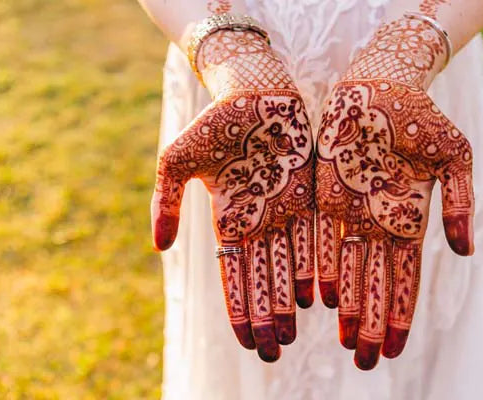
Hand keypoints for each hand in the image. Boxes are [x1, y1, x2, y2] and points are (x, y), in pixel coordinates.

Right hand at [151, 30, 314, 361]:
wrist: (255, 90)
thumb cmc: (214, 123)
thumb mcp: (177, 161)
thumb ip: (166, 203)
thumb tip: (159, 249)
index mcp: (230, 218)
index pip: (235, 274)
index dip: (240, 308)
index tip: (247, 341)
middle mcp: (261, 220)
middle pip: (266, 277)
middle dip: (268, 314)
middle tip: (274, 351)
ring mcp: (288, 208)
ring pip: (293, 262)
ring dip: (294, 298)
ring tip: (297, 332)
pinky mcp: (311, 192)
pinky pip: (316, 235)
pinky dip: (317, 263)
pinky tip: (323, 293)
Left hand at [315, 18, 473, 369]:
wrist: (381, 85)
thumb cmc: (421, 118)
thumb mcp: (454, 156)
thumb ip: (458, 203)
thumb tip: (466, 251)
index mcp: (410, 219)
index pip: (406, 279)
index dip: (401, 314)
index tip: (396, 348)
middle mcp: (379, 223)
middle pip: (375, 284)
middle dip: (372, 324)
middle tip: (367, 363)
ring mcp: (351, 212)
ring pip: (347, 269)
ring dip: (348, 307)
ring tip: (345, 343)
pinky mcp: (326, 195)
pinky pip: (322, 238)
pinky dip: (321, 268)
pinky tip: (320, 299)